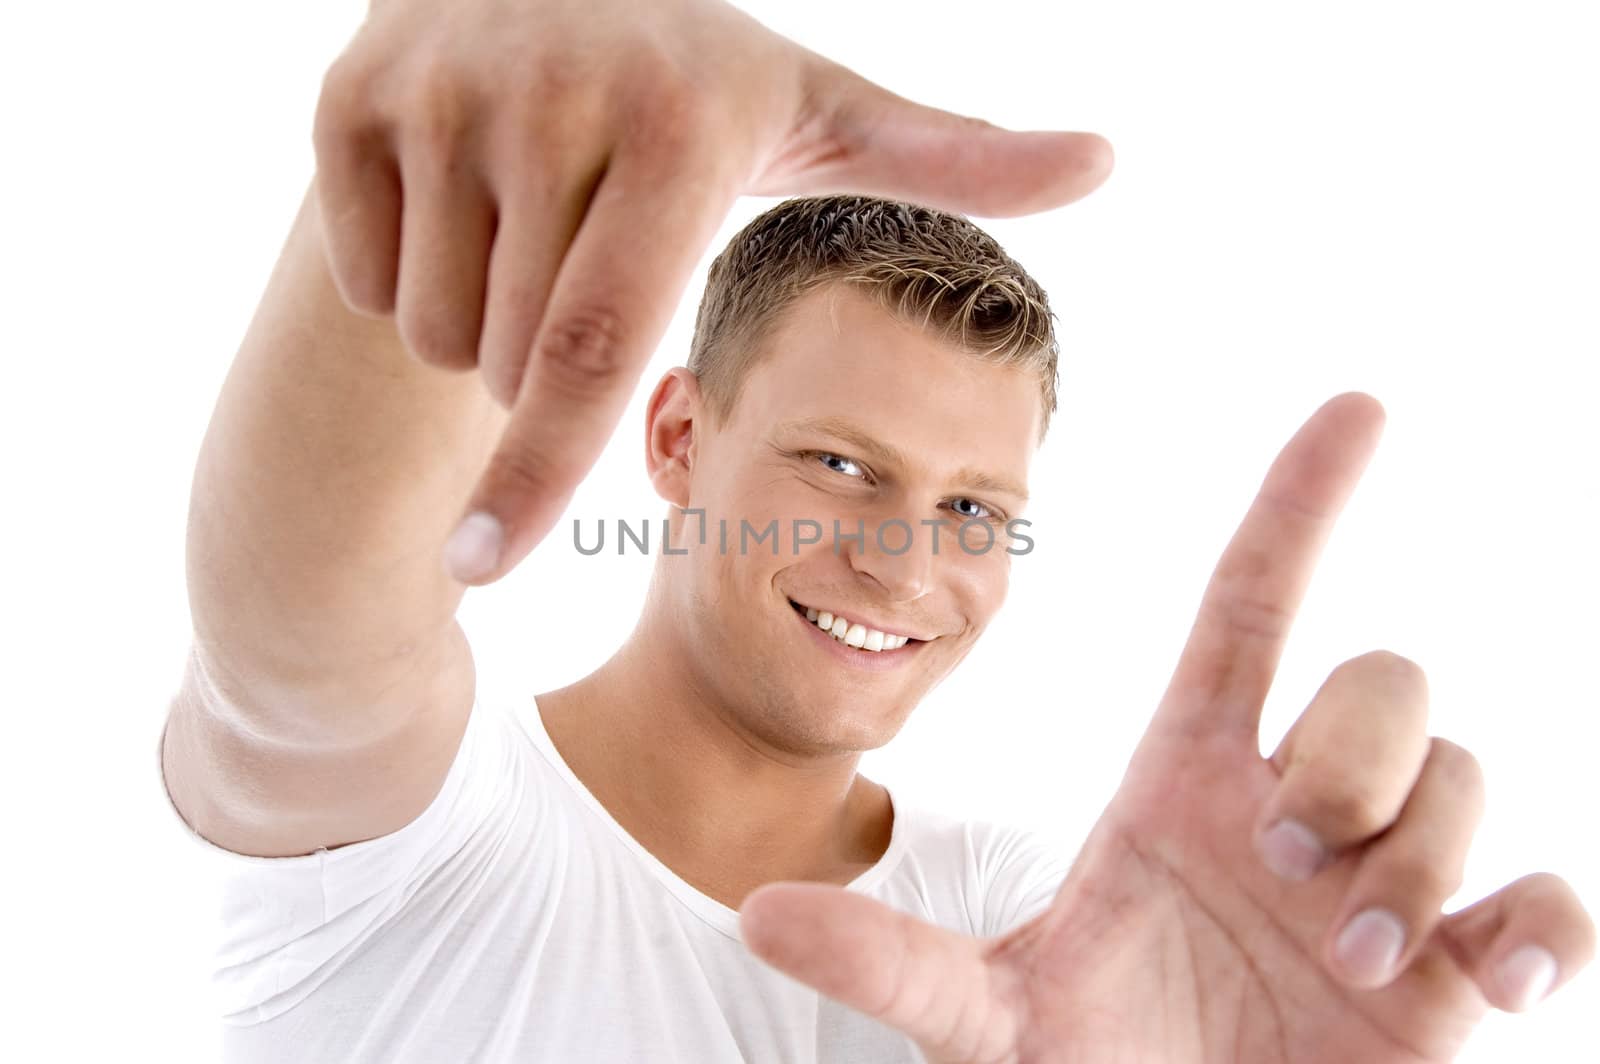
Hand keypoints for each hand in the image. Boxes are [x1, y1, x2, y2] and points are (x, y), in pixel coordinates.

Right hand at [311, 0, 1112, 584]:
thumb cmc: (700, 82)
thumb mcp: (826, 113)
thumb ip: (958, 158)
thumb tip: (1107, 159)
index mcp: (679, 122)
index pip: (597, 346)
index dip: (539, 479)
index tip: (486, 571)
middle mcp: (550, 90)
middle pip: (513, 359)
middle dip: (544, 369)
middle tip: (587, 262)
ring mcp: (438, 87)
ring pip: (434, 329)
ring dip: (476, 326)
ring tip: (527, 229)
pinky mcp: (350, 93)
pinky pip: (365, 277)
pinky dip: (402, 276)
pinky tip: (456, 199)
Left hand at [738, 392, 1596, 1061]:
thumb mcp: (990, 1014)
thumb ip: (890, 961)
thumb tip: (758, 912)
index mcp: (1188, 779)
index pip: (1253, 603)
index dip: (1302, 502)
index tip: (1361, 405)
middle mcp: (1295, 807)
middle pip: (1379, 678)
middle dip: (1350, 753)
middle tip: (1288, 866)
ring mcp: (1391, 881)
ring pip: (1462, 773)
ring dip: (1418, 856)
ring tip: (1354, 956)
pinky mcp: (1464, 969)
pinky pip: (1549, 893)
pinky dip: (1547, 922)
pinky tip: (1501, 973)